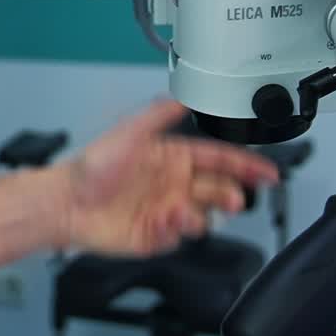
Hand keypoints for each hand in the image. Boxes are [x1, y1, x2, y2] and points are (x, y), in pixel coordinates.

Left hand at [61, 99, 280, 254]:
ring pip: (202, 217)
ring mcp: (165, 211)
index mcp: (172, 158)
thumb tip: (181, 97)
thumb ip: (157, 115)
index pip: (218, 159)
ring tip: (180, 214)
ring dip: (198, 217)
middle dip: (231, 195)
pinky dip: (174, 233)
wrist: (68, 203)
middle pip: (217, 190)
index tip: (267, 172)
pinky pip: (177, 238)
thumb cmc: (91, 168)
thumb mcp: (128, 133)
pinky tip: (159, 224)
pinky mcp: (154, 236)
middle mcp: (172, 184)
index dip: (245, 165)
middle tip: (233, 199)